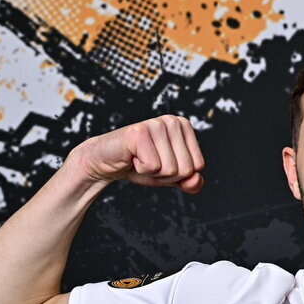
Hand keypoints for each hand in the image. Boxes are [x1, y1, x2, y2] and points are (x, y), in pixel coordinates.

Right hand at [72, 115, 204, 192]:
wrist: (106, 162)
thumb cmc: (139, 165)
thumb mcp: (170, 177)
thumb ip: (189, 181)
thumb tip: (196, 180)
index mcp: (184, 126)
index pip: (197, 166)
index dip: (178, 174)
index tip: (161, 163)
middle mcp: (172, 121)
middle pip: (186, 169)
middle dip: (166, 175)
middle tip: (148, 162)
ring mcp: (156, 124)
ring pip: (170, 169)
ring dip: (152, 172)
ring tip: (140, 159)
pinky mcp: (139, 132)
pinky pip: (153, 166)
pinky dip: (141, 170)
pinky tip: (132, 158)